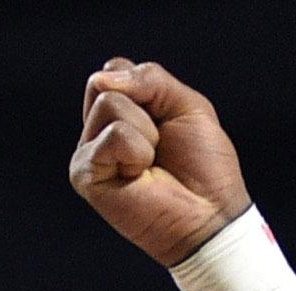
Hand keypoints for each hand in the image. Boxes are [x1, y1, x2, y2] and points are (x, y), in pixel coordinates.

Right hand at [69, 58, 252, 263]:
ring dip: (146, 133)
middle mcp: (99, 129)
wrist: (211, 216)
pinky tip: (139, 177)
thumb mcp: (187, 105)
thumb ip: (150, 78)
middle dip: (145, 108)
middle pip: (104, 84)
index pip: (115, 68)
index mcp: (121, 111)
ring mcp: (89, 151)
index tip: (168, 122)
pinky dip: (138, 152)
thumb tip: (102, 80)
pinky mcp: (84, 173)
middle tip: (160, 146)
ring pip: (109, 104)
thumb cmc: (204, 167)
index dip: (148, 88)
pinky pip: (113, 135)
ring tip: (152, 164)